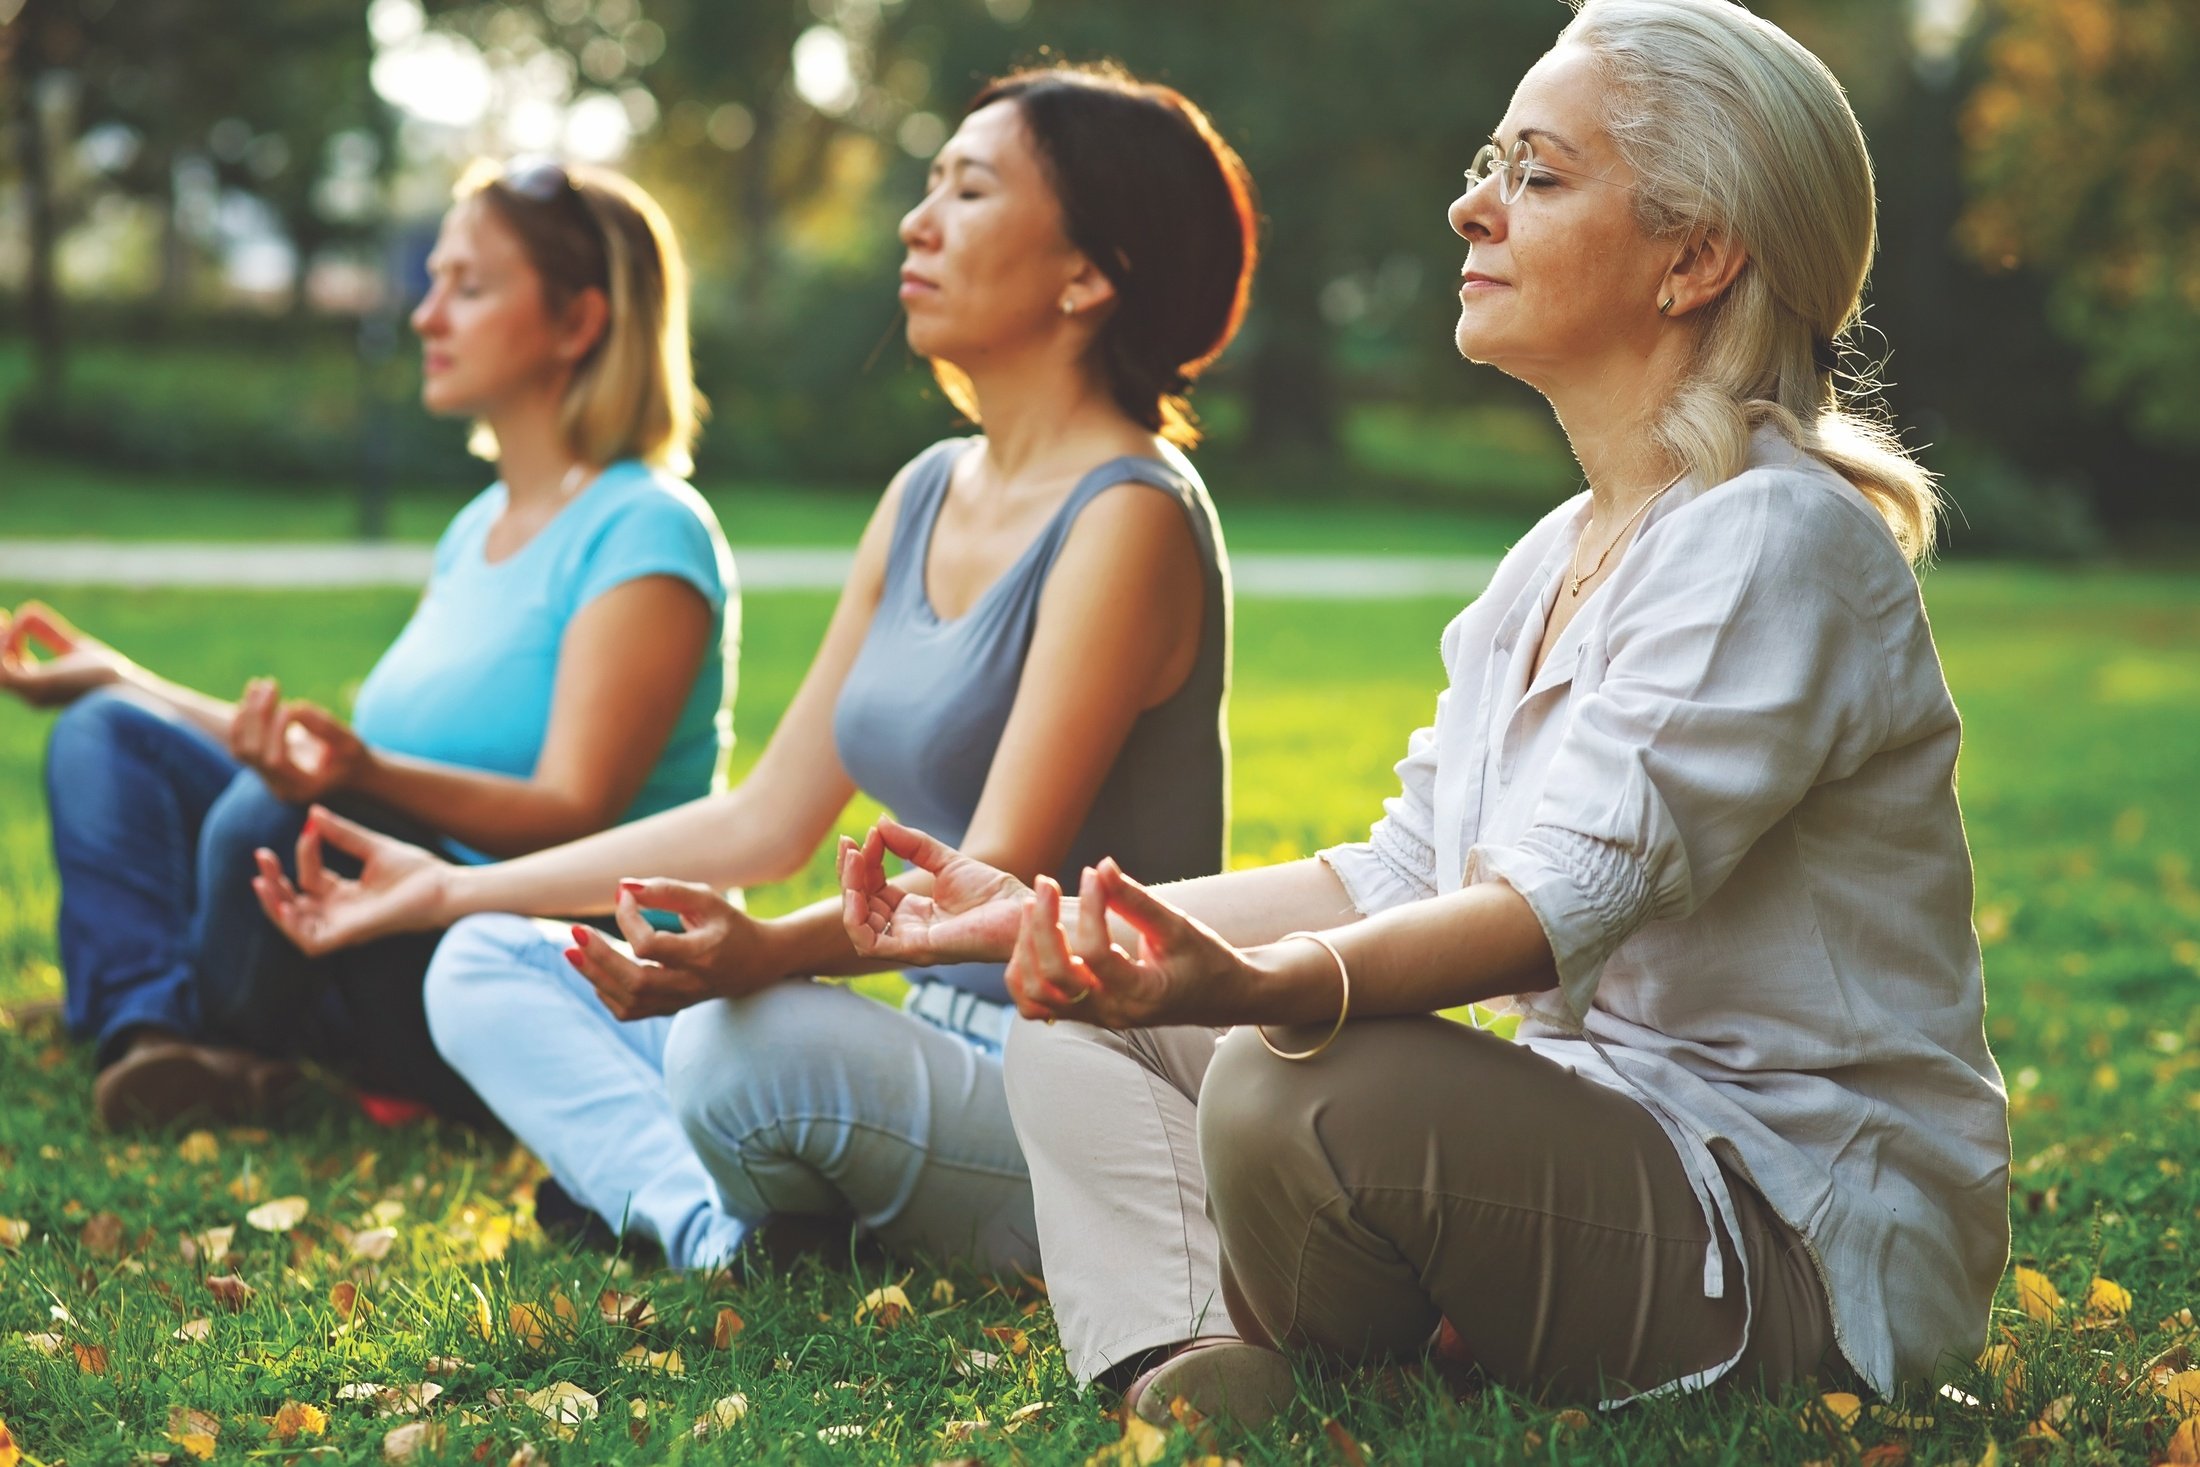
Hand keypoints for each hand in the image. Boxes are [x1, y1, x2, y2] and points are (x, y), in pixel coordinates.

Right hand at [0, 602, 130, 707]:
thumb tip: (27, 611)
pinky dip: (2, 646)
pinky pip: (2, 669)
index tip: (7, 619)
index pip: (8, 667)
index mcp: (38, 687)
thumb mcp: (73, 646)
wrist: (125, 689)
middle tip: (2, 618)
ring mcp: (32, 694)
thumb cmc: (106, 673)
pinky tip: (13, 628)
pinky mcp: (36, 687)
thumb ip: (51, 633)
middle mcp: (31, 694)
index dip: (4, 643)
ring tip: (4, 622)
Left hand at [229, 678, 366, 802]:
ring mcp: (267, 779)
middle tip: (272, 684)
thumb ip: (324, 726)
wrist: (351, 774)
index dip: (276, 731)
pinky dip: (241, 720)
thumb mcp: (349, 742)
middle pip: (253, 752)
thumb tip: (291, 708)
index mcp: (302, 788)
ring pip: (241, 748)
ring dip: (247, 714)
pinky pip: (239, 745)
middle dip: (258, 715)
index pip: (275, 761)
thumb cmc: (353, 758)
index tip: (291, 706)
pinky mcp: (261, 766)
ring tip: (258, 684)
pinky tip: (252, 697)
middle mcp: (279, 788)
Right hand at [250, 805, 451, 954]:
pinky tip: (283, 903)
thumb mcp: (372, 847)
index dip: (305, 853)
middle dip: (273, 882)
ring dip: (274, 904)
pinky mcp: (350, 934)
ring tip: (262, 880)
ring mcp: (344, 926)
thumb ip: (342, 834)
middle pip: (294, 903)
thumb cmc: (418, 871)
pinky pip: (311, 940)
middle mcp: (341, 913)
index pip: (311, 876)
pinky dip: (292, 925)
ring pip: (296, 924)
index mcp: (346, 895)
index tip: (311, 827)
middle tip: (261, 856)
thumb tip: (313, 813)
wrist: (445, 887)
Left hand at [563, 879, 776, 1020]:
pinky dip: (606, 993)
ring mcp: (679, 1001)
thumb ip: (666, 890)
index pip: (652, 946)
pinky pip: (629, 1011)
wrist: (756, 963)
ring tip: (571, 951)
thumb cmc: (728, 924)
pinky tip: (596, 972)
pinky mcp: (669, 1009)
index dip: (629, 920)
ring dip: (594, 976)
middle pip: (635, 982)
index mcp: (704, 954)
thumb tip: (622, 887)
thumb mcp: (705, 899)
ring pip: (628, 1002)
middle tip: (575, 932)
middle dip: (599, 958)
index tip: (624, 897)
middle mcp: (691, 984)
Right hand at [838, 817, 1031, 966]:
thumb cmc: (993, 893)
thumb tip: (878, 823)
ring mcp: (910, 943)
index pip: (872, 890)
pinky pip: (871, 943)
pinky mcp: (917, 949)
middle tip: (849, 844)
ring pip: (858, 925)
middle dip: (849, 874)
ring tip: (853, 858)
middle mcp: (907, 930)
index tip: (870, 833)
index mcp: (913, 914)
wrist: (1022, 910)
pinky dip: (856, 918)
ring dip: (849, 891)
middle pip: (860, 907)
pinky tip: (858, 889)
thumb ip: (913, 844)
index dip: (864, 863)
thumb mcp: (946, 861)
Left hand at [1007, 858, 1249, 1028]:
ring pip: (1035, 994)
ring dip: (1026, 949)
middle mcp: (1111, 1012)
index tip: (1092, 873)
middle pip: (1054, 975)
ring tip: (1033, 907)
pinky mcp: (1085, 1013)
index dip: (1089, 908)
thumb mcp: (1177, 927)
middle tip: (1045, 882)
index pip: (1096, 953)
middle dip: (1041, 924)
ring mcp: (1095, 1017)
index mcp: (1141, 994)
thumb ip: (1137, 900)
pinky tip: (1033, 939)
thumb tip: (1102, 865)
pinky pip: (1036, 1004)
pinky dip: (1024, 974)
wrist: (1219, 998)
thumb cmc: (1206, 960)